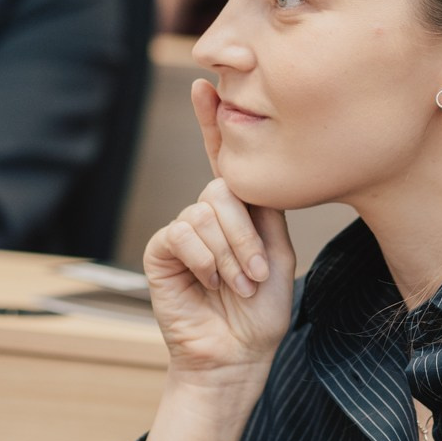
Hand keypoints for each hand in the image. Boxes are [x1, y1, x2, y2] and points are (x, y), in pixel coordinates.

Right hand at [142, 81, 295, 382]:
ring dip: (229, 255)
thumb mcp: (278, 257)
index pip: (224, 161)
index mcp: (240, 212)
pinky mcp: (162, 251)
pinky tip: (209, 283)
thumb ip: (267, 214)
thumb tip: (252, 179)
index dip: (212, 123)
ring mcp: (183, 232)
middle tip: (253, 277)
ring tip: (235, 287)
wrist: (236, 354)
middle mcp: (208, 216)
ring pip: (205, 213)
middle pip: (223, 190)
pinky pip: (182, 233)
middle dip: (244, 236)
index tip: (206, 86)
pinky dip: (204, 260)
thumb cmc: (260, 313)